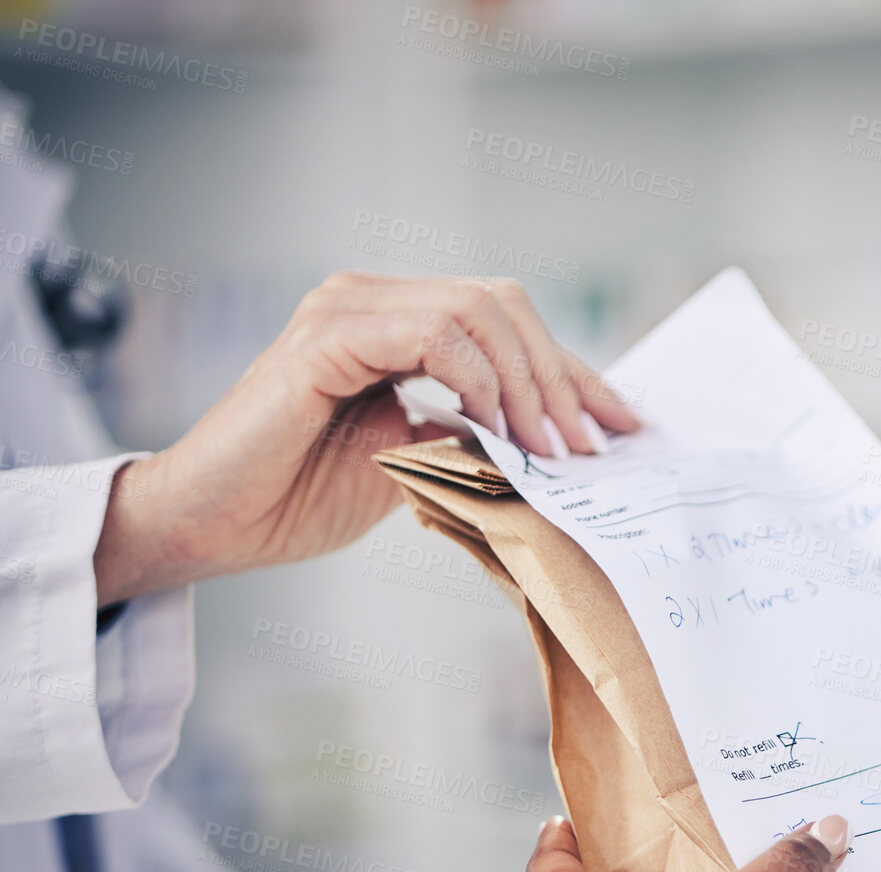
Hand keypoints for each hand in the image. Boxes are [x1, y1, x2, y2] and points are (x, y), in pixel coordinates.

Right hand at [93, 272, 638, 605]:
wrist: (218, 526)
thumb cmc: (303, 496)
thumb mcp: (421, 460)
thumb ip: (478, 433)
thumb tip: (561, 441)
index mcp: (398, 322)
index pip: (509, 327)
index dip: (573, 374)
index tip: (624, 425)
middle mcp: (375, 299)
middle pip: (505, 305)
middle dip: (560, 378)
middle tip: (587, 449)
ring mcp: (349, 307)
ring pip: (479, 309)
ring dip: (528, 383)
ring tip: (548, 450)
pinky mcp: (327, 335)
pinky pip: (434, 332)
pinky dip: (479, 380)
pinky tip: (495, 430)